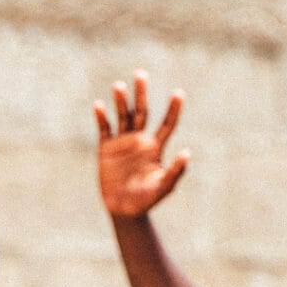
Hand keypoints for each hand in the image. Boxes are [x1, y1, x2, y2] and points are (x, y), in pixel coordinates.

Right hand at [95, 70, 189, 217]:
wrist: (124, 211)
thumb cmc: (146, 200)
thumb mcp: (163, 187)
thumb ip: (175, 171)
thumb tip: (187, 153)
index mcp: (155, 147)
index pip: (166, 124)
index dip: (173, 109)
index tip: (179, 93)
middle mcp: (139, 140)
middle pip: (142, 112)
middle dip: (141, 94)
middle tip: (141, 74)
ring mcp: (122, 143)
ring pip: (122, 116)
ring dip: (120, 101)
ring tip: (119, 86)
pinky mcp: (106, 149)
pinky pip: (104, 130)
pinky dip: (101, 118)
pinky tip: (99, 106)